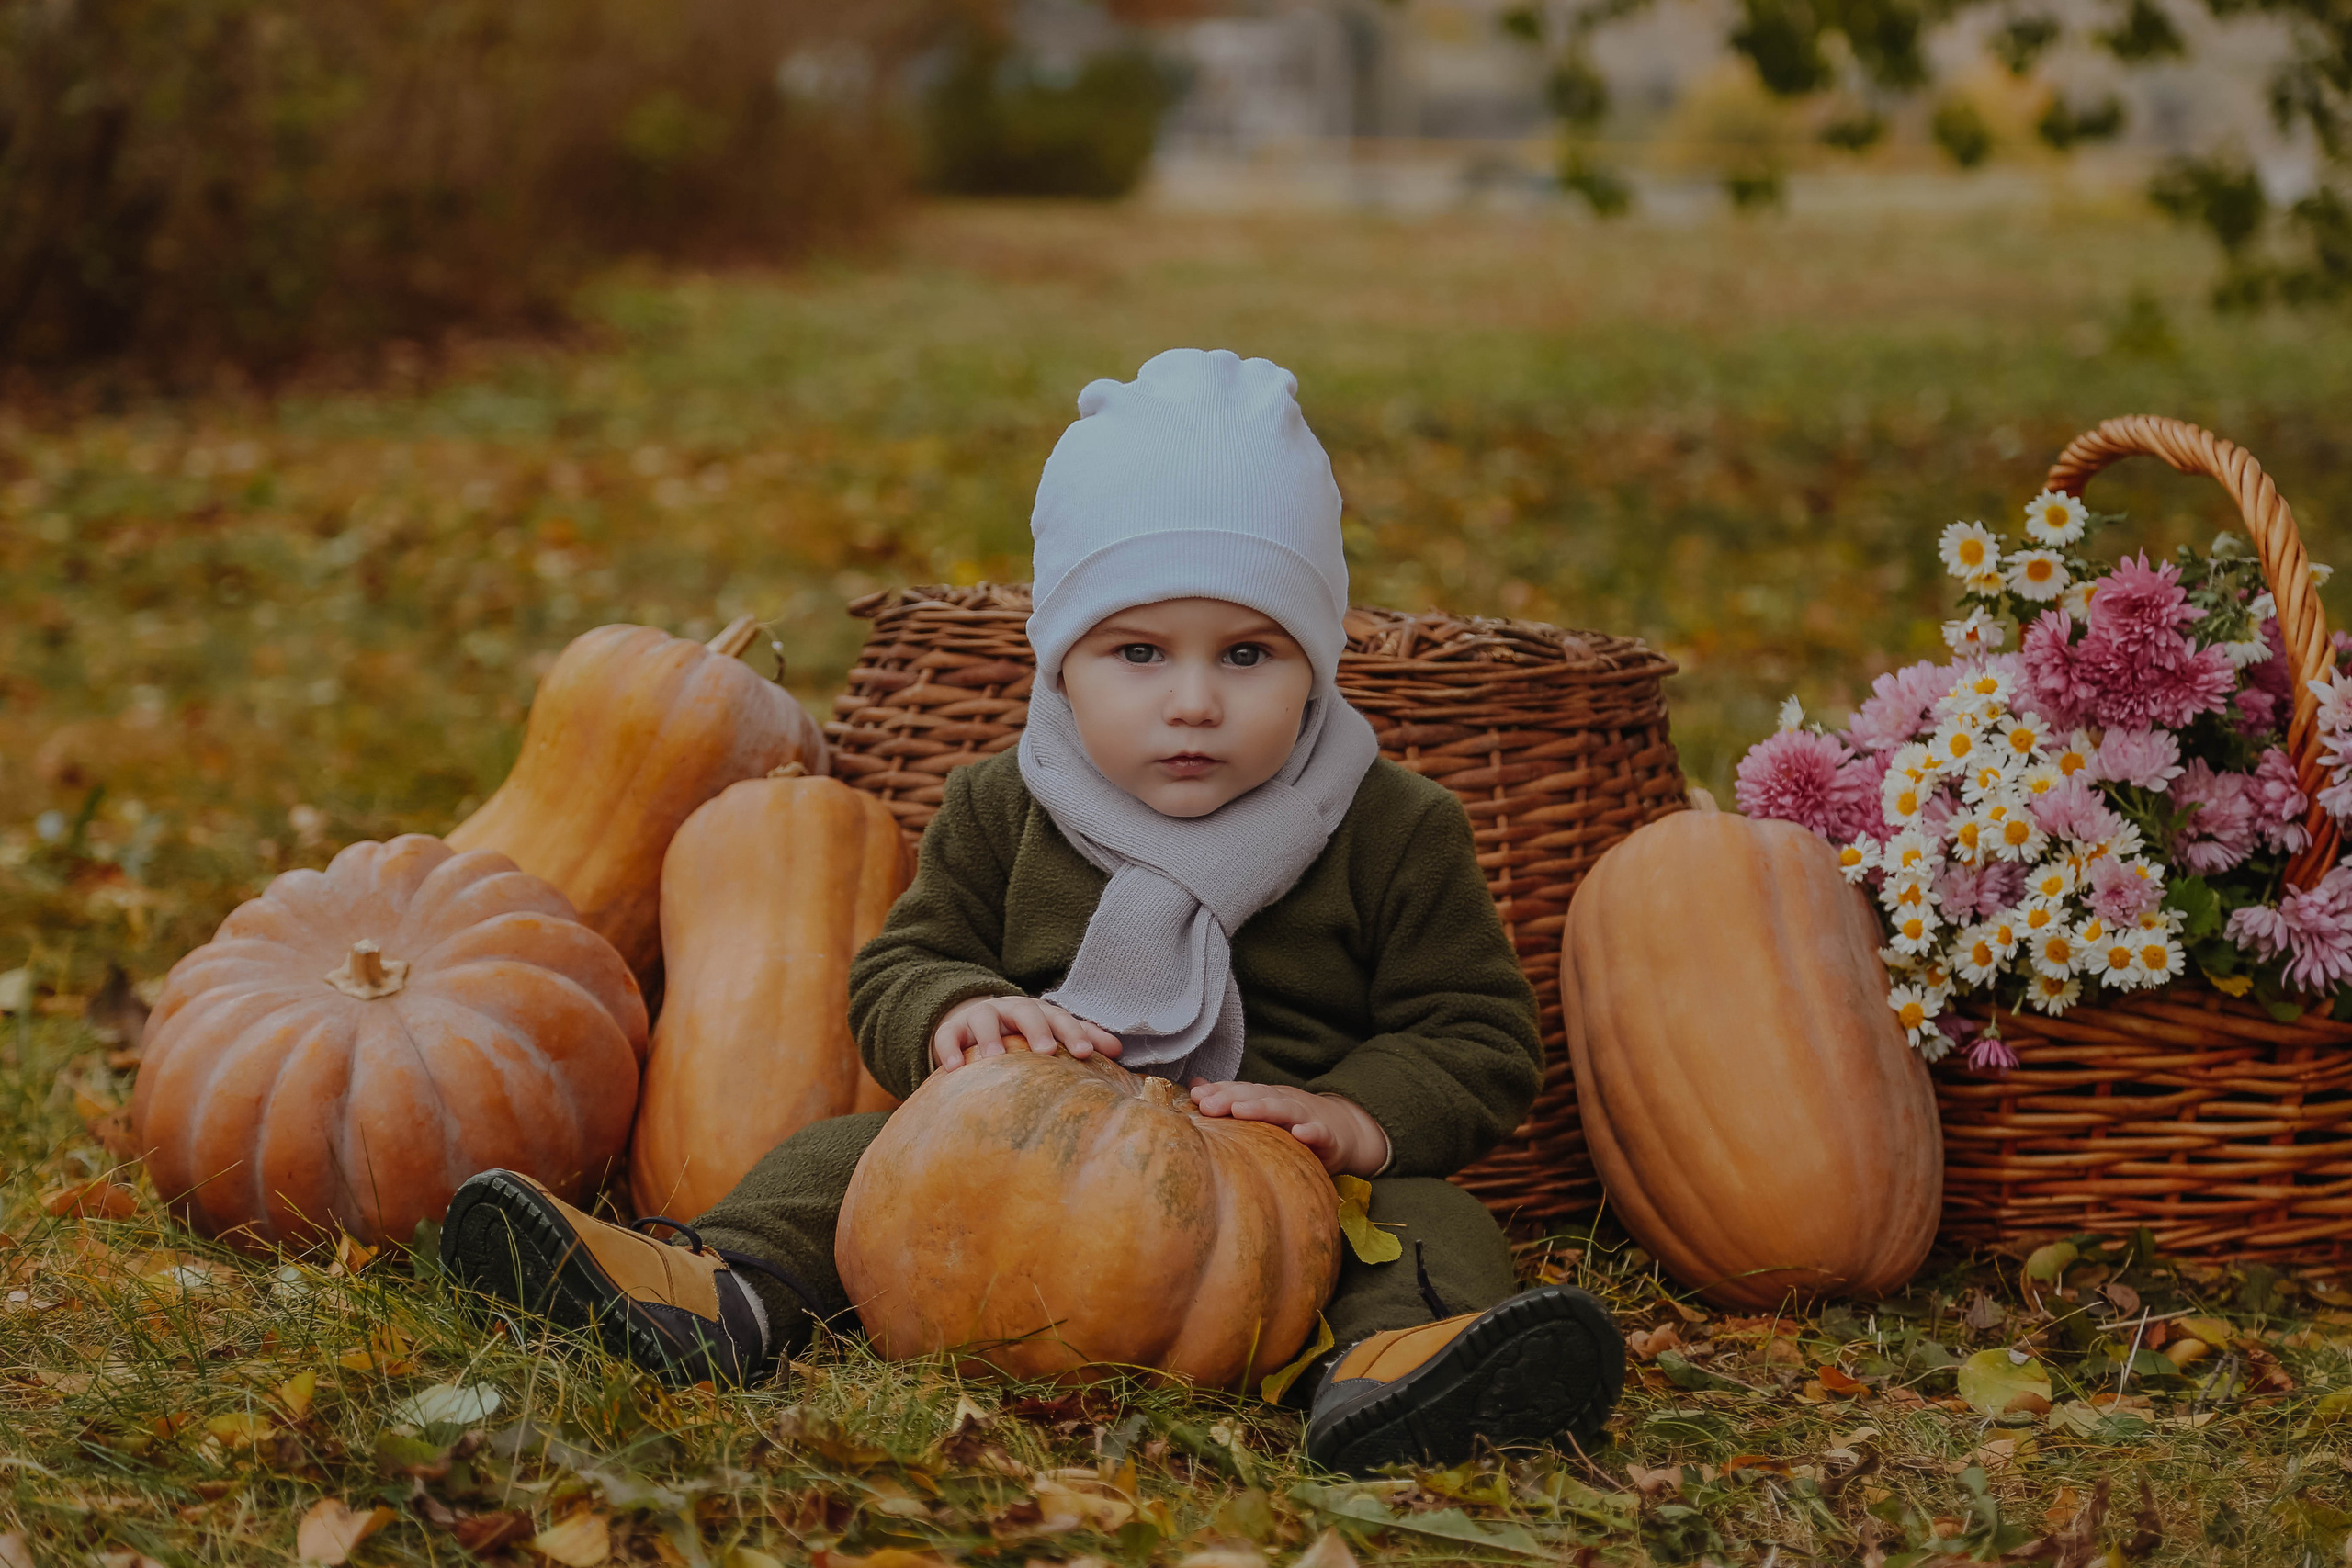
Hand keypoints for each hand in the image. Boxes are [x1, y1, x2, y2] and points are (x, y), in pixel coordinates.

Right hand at [932, 994, 1122, 1070]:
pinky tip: (954, 1069)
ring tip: (995, 1058)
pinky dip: (949, 1050)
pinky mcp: (953, 1030)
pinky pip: (948, 1037)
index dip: (1074, 1033)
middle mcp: (1011, 1010)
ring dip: (990, 1037)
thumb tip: (1118, 1051)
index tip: (1087, 1054)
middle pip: (1026, 1012)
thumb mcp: (1051, 1032)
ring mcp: (980, 1017)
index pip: (1060, 1019)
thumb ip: (1083, 1038)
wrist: (976, 1021)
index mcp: (1040, 1012)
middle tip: (1045, 1051)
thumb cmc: (1024, 1034)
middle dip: (1036, 1030)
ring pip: (985, 1020)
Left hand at [1187, 1080, 1389, 1176]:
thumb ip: (1230, 1098)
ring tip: (1240, 1111)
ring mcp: (1307, 1117)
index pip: (1240, 1091)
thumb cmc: (1294, 1123)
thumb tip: (1195, 1086)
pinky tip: (1300, 1133)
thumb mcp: (1262, 1109)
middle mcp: (1284, 1102)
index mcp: (1267, 1098)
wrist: (1344, 1131)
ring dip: (1262, 1108)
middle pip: (1256, 1096)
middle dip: (1230, 1098)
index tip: (1195, 1096)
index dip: (1218, 1091)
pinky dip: (1311, 1132)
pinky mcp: (1328, 1138)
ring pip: (1284, 1109)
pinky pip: (1320, 1134)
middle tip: (1207, 1105)